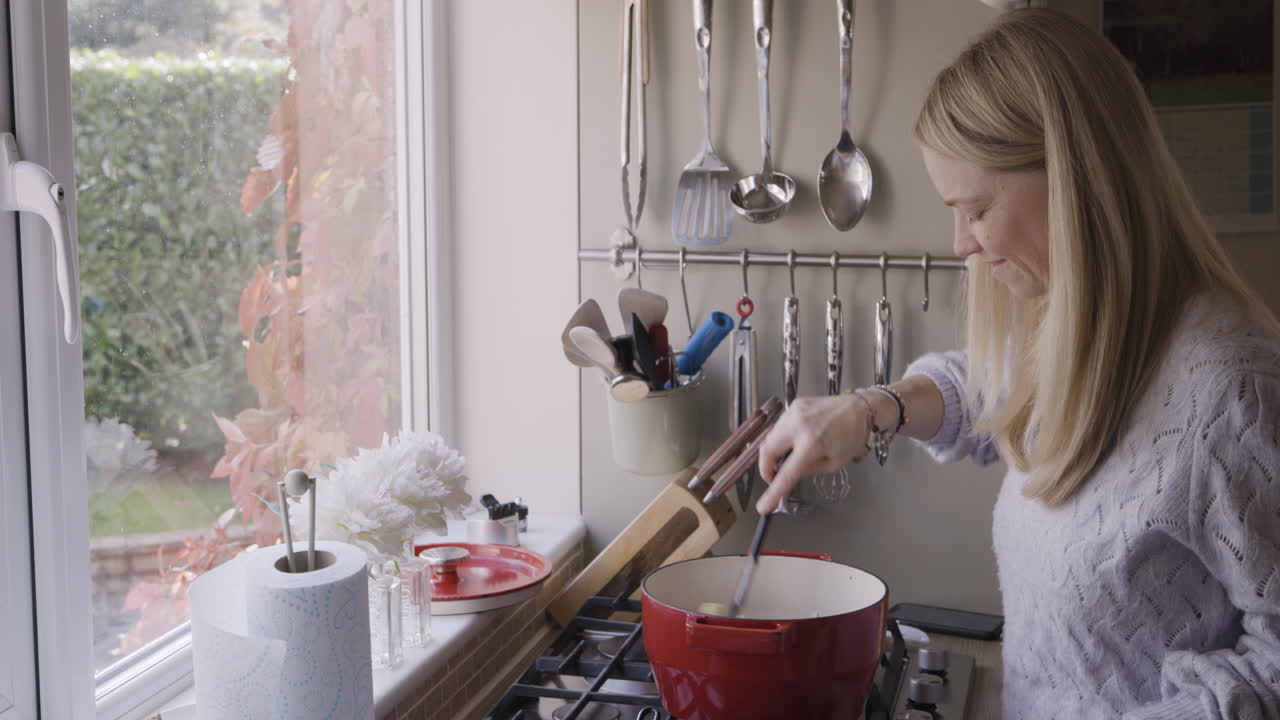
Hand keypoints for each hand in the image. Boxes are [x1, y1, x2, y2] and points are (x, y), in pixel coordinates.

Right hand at [755, 393, 874, 513]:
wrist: (860, 408)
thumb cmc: (851, 437)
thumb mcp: (833, 463)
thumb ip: (807, 470)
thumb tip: (786, 477)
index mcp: (813, 444)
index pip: (786, 473)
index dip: (773, 492)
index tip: (764, 507)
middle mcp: (799, 426)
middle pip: (767, 451)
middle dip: (766, 468)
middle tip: (775, 477)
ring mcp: (794, 413)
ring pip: (769, 438)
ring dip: (773, 452)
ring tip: (788, 458)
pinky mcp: (794, 405)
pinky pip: (779, 427)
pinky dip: (781, 438)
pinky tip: (794, 441)